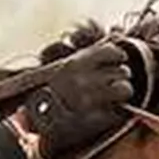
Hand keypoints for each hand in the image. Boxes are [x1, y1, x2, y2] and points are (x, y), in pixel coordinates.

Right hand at [12, 39, 133, 158]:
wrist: (33, 121)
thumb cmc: (47, 92)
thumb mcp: (62, 67)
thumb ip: (86, 56)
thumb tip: (115, 37)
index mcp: (76, 63)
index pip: (113, 52)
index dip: (118, 56)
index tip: (118, 60)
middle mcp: (85, 79)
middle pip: (122, 71)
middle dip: (120, 76)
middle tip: (113, 81)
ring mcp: (91, 100)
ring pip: (125, 89)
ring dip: (122, 92)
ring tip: (115, 96)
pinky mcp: (96, 118)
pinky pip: (118, 111)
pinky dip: (116, 111)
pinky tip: (107, 110)